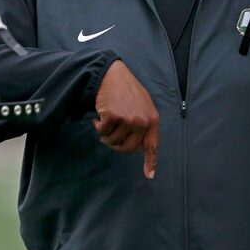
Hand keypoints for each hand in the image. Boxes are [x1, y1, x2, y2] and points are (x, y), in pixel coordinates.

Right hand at [93, 60, 158, 178]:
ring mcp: (128, 120)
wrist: (111, 74)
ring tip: (107, 118)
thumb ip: (144, 123)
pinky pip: (102, 132)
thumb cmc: (125, 90)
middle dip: (117, 144)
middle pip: (128, 148)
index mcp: (152, 119)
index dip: (150, 161)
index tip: (149, 176)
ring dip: (106, 133)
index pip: (152, 145)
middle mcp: (142, 121)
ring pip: (113, 141)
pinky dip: (98, 125)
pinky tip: (99, 114)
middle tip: (110, 134)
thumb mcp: (142, 105)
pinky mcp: (113, 117)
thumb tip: (140, 145)